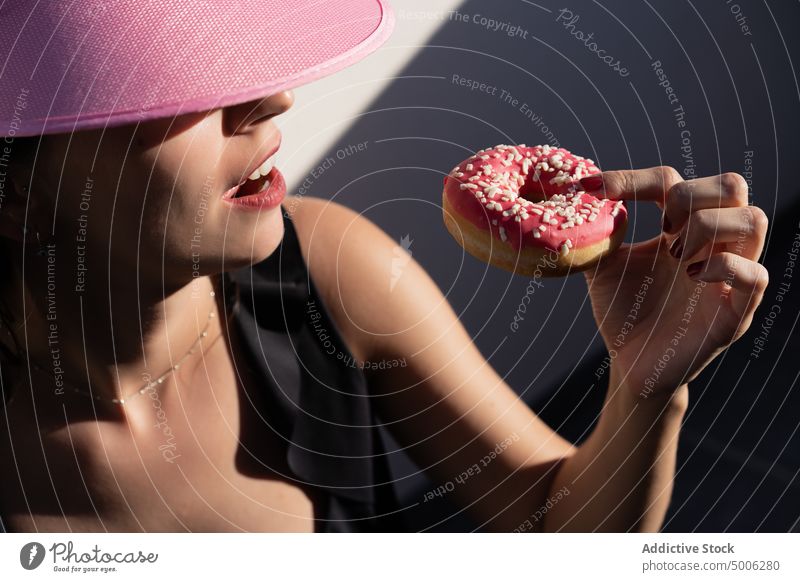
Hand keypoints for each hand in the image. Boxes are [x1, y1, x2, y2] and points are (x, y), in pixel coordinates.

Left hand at [578, 167, 768, 398]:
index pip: (674, 180)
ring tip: (676, 257)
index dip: (634, 179)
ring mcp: (730, 277)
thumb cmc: (624, 311)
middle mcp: (713, 245)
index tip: (594, 189)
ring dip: (708, 228)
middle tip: (661, 227)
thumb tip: (577, 197)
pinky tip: (691, 276)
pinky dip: (722, 267)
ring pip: (754, 220)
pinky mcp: (736, 312)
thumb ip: (595, 233)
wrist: (631, 364)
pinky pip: (756, 275)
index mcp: (683, 229)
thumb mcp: (602, 266)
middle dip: (689, 196)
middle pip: (732, 185)